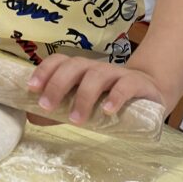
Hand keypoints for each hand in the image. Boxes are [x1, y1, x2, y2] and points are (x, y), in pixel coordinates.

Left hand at [26, 54, 163, 124]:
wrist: (151, 92)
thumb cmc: (110, 97)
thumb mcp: (84, 104)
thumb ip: (60, 110)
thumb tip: (31, 116)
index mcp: (81, 70)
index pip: (59, 61)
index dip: (44, 71)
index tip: (31, 88)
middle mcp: (96, 68)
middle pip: (74, 66)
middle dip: (58, 84)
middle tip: (47, 106)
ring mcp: (117, 74)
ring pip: (96, 76)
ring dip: (84, 97)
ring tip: (76, 120)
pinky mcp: (137, 84)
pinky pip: (125, 86)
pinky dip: (115, 97)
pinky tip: (107, 111)